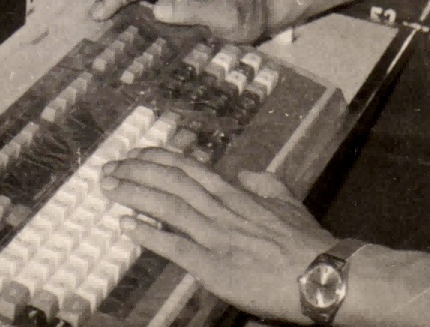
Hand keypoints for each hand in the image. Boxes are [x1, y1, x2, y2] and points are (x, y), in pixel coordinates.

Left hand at [101, 148, 334, 323]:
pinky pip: (176, 247)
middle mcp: (223, 209)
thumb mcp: (288, 202)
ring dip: (134, 195)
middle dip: (136, 172)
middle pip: (172, 182)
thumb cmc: (308, 243)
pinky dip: (149, 235)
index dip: (158, 160)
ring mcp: (218, 237)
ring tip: (109, 188)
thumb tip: (245, 174)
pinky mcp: (215, 267)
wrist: (322, 274)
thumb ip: (265, 184)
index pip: (190, 169)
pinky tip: (127, 227)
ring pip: (169, 207)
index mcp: (237, 194)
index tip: (134, 155)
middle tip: (107, 169)